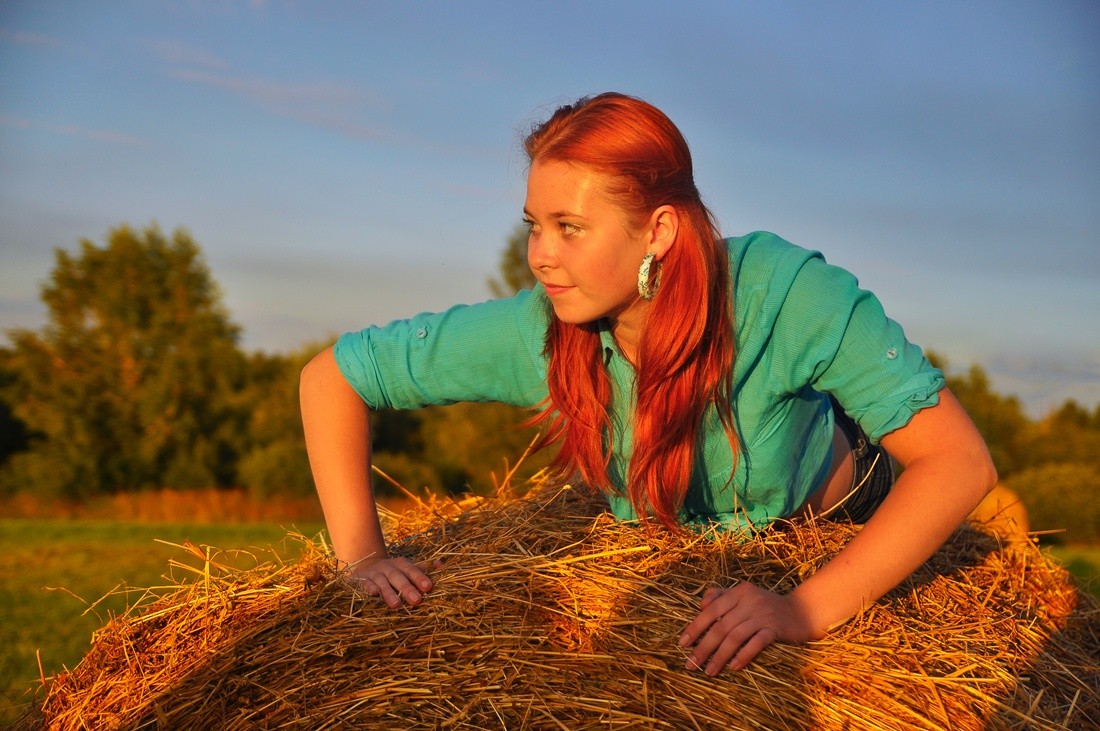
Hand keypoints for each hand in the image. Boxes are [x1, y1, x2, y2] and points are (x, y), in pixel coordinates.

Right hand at [350, 556, 442, 608]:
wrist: (366, 565)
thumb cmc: (394, 571)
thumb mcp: (407, 568)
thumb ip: (423, 569)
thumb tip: (441, 565)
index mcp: (402, 564)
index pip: (412, 570)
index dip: (420, 577)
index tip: (428, 587)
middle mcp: (389, 567)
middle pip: (398, 577)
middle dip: (407, 588)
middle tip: (417, 600)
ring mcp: (375, 574)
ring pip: (382, 583)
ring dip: (389, 593)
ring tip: (396, 605)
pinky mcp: (362, 580)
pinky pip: (365, 584)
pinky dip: (368, 588)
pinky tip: (372, 594)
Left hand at [678, 583, 819, 674]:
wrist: (802, 611)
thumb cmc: (767, 606)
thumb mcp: (744, 596)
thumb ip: (721, 597)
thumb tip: (700, 606)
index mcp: (739, 592)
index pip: (711, 609)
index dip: (696, 627)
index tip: (682, 644)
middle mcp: (750, 601)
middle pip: (721, 626)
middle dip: (703, 647)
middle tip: (691, 664)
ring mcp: (763, 615)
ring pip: (735, 637)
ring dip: (720, 656)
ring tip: (709, 671)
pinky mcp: (776, 629)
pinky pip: (756, 643)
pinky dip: (743, 655)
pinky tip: (734, 667)